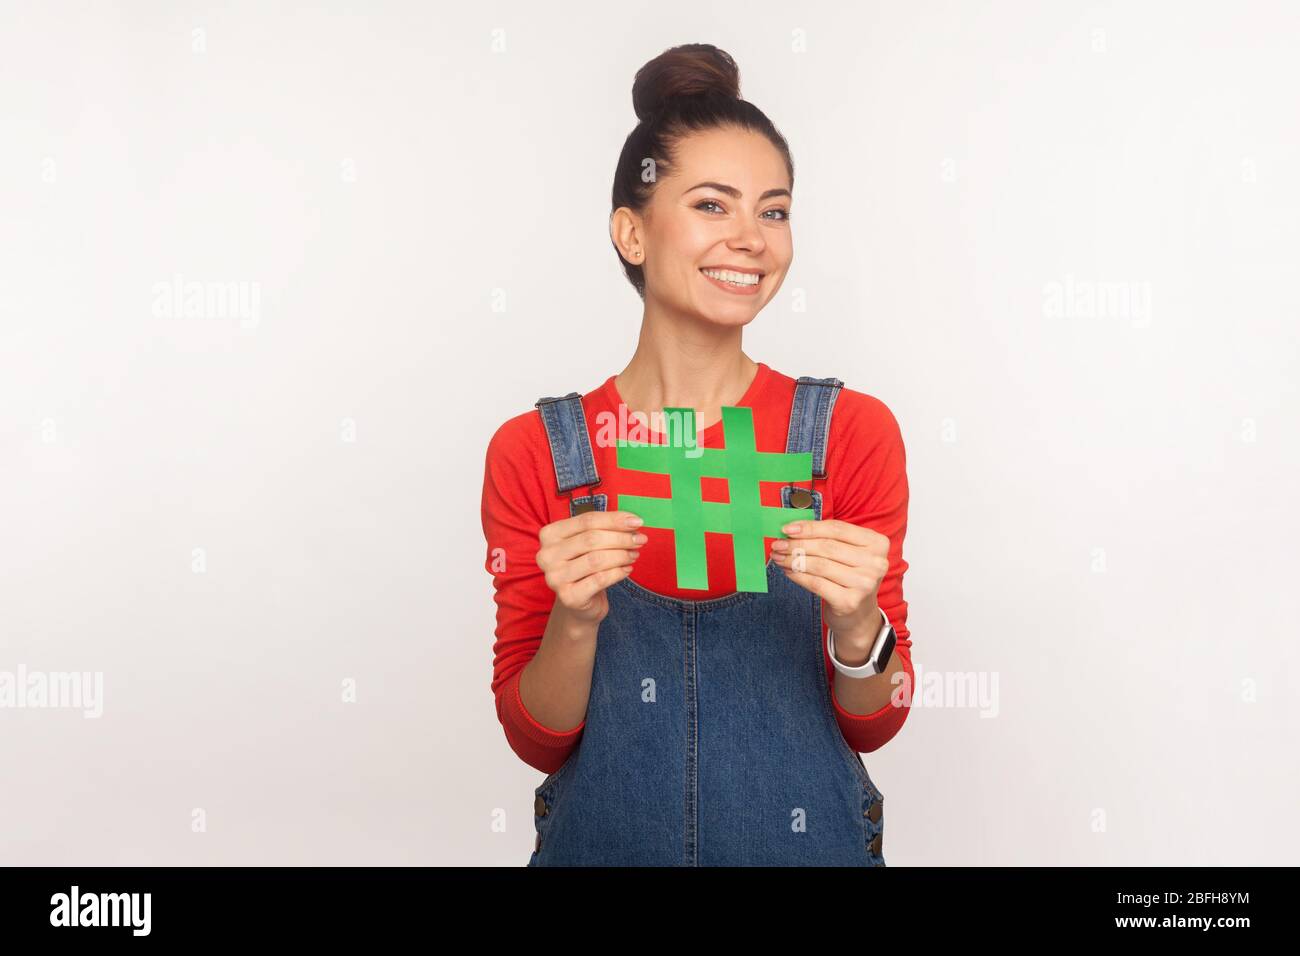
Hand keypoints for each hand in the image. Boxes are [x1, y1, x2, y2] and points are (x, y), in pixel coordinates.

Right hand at [535, 510, 645, 626]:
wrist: (579, 604)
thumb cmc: (585, 567)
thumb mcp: (589, 544)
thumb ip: (604, 529)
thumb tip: (632, 521)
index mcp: (550, 535)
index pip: (587, 521)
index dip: (614, 519)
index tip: (637, 521)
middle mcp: (547, 555)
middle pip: (591, 539)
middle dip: (621, 538)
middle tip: (640, 539)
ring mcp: (555, 577)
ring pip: (596, 559)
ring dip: (621, 555)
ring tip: (634, 554)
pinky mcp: (568, 597)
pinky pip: (600, 579)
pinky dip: (618, 572)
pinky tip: (627, 569)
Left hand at [770, 519, 889, 644]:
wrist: (859, 615)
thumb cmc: (849, 577)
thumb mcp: (848, 554)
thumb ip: (827, 538)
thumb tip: (792, 530)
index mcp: (877, 543)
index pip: (837, 529)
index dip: (809, 527)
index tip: (787, 529)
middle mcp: (875, 563)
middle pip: (826, 546)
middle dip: (797, 544)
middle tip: (777, 545)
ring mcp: (864, 583)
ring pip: (819, 565)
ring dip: (794, 560)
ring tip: (778, 558)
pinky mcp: (849, 601)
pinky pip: (816, 583)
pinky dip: (798, 576)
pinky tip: (788, 572)